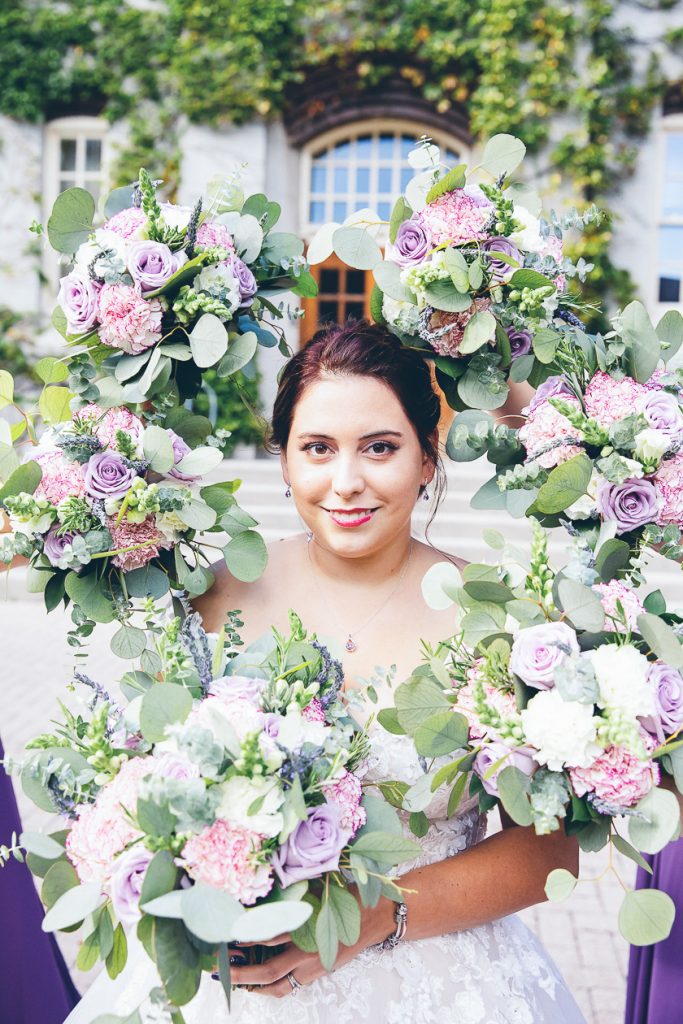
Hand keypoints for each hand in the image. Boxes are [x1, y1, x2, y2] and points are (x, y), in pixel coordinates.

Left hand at [229, 897, 394, 998]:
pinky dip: (269, 986)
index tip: (227, 935)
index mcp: (310, 929)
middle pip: (270, 971)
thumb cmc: (349, 898)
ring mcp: (314, 967)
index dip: (248, 939)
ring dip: (252, 984)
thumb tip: (266, 890)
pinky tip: (255, 982)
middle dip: (241, 973)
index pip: (272, 938)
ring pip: (278, 985)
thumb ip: (294, 894)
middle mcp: (310, 953)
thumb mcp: (320, 890)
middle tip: (218, 968)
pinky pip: (288, 986)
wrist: (377, 917)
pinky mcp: (317, 972)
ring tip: (231, 976)